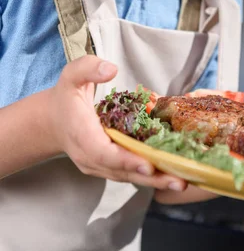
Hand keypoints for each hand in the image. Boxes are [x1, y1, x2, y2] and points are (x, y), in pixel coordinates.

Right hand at [48, 55, 186, 191]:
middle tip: (179, 181)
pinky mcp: (109, 168)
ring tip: (183, 182)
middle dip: (151, 177)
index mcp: (81, 134)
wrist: (54, 121)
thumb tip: (111, 69)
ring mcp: (99, 166)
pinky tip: (175, 175)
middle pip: (121, 171)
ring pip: (129, 176)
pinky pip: (131, 174)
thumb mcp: (72, 75)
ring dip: (156, 181)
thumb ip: (88, 68)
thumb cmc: (67, 96)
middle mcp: (90, 157)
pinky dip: (152, 176)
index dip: (126, 159)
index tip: (148, 163)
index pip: (103, 152)